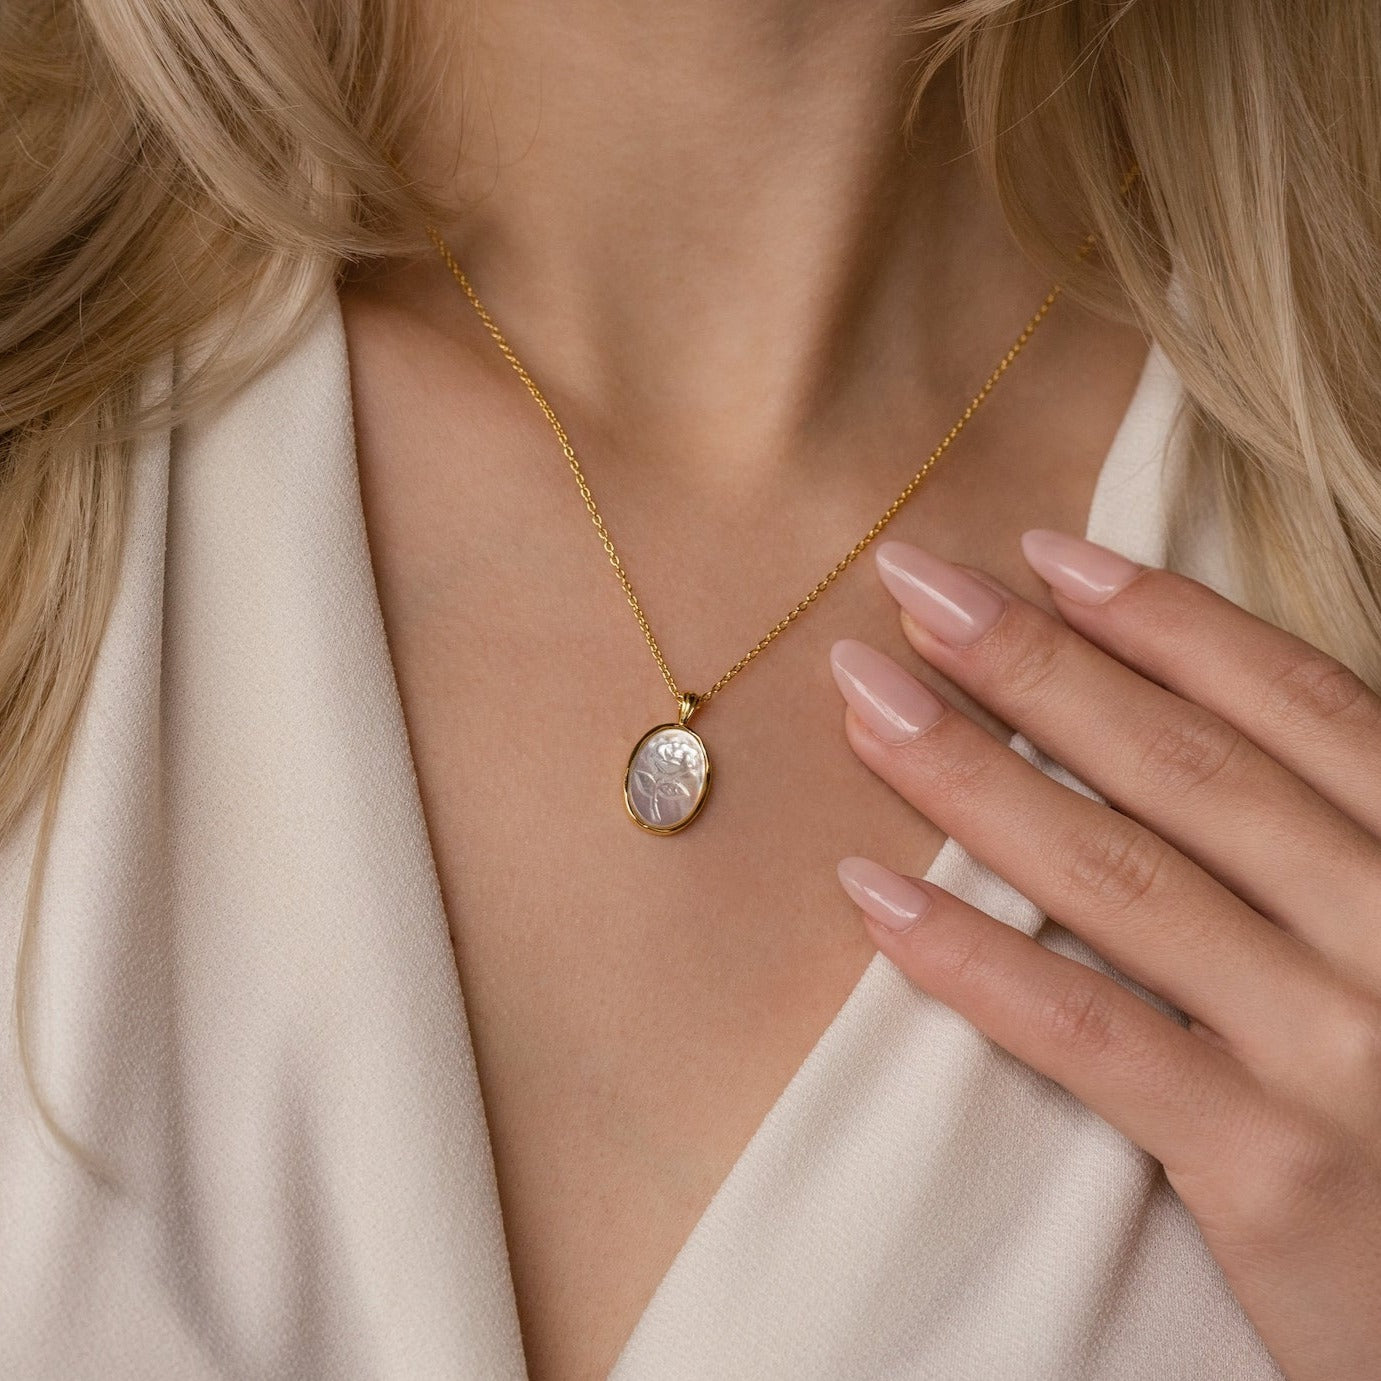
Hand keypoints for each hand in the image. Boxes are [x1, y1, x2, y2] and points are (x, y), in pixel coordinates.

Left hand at [827, 528, 1380, 1380]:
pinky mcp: (1273, 1169)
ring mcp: (1341, 1051)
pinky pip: (1090, 1035)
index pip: (1291, 704)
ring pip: (1119, 878)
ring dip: (973, 777)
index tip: (1040, 553)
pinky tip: (871, 895)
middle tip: (912, 585)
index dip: (1160, 619)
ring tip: (866, 701)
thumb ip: (1330, 847)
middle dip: (1034, 664)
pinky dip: (972, 960)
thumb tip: (1178, 727)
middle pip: (1184, 767)